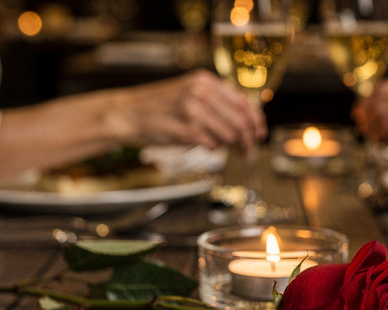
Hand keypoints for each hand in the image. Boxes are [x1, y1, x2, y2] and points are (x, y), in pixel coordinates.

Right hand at [112, 69, 267, 151]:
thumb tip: (246, 122)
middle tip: (248, 151)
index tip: (260, 132)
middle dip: (249, 139)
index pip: (242, 102)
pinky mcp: (186, 129)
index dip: (256, 120)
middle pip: (240, 121)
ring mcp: (193, 110)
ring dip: (231, 146)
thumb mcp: (189, 93)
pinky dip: (213, 149)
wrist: (127, 114)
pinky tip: (205, 146)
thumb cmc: (159, 107)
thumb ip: (215, 102)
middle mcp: (201, 92)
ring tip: (225, 149)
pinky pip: (213, 144)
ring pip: (230, 134)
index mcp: (205, 80)